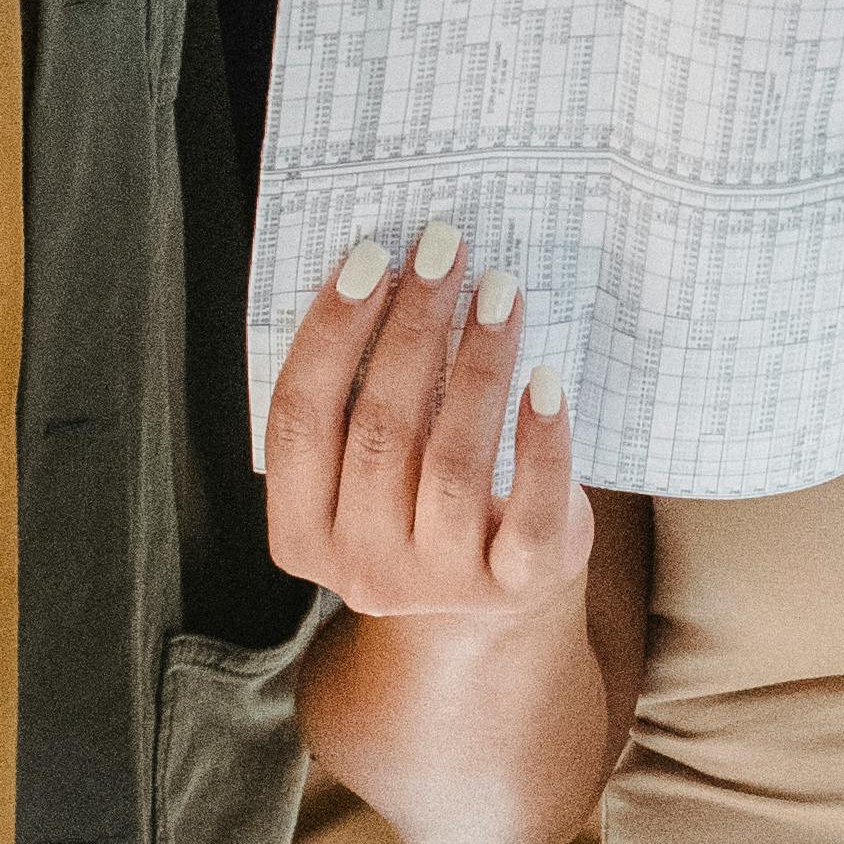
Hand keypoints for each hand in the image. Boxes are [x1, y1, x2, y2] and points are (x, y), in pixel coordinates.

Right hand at [264, 222, 588, 620]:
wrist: (497, 594)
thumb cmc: (423, 497)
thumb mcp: (371, 465)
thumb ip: (361, 395)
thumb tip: (391, 270)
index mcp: (302, 532)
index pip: (297, 421)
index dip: (330, 333)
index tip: (368, 257)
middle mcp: (362, 567)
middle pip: (380, 431)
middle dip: (412, 327)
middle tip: (443, 249)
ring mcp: (439, 581)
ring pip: (453, 462)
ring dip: (477, 365)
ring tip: (499, 291)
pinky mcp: (515, 583)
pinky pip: (531, 510)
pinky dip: (539, 442)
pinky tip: (546, 380)